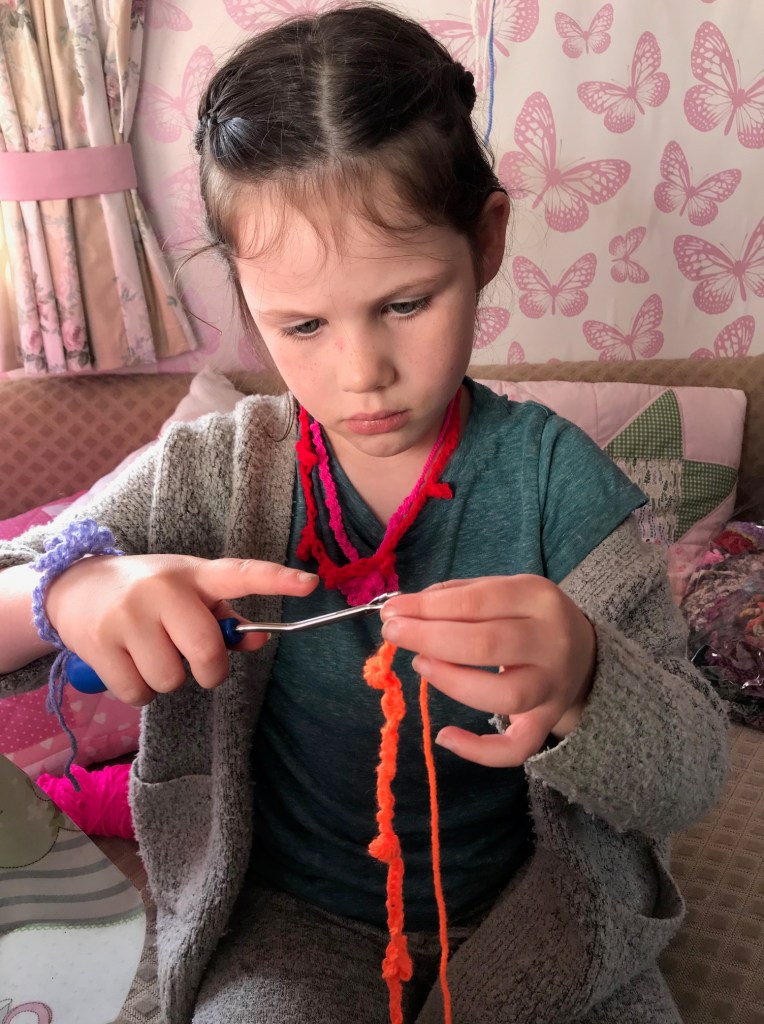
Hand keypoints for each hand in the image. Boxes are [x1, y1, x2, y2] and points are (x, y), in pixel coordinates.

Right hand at [45, 554, 317, 705]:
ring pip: (172, 679)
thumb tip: (258, 639)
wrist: (73, 586)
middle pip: (207, 652)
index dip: (277, 579)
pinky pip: (139, 693)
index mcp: (193, 573)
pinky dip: (140, 690)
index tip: (312, 585)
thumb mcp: (186, 591)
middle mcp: (163, 589)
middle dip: (209, 670)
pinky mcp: (100, 644)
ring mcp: (129, 616)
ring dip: (168, 679)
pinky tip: (128, 663)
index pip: (241, 573)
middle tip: (195, 661)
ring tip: (150, 653)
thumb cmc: (146, 592)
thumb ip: (224, 615)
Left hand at [380, 576, 595, 766]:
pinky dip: (479, 750)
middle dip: (430, 638)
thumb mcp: (504, 590)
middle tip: (393, 633)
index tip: (392, 611)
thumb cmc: (527, 616)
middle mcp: (551, 642)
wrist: (584, 653)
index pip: (477, 601)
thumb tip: (406, 609)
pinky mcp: (546, 721)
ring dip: (452, 681)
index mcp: (538, 597)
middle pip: (488, 644)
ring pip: (503, 695)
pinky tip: (444, 736)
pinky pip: (516, 747)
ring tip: (420, 664)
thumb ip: (458, 595)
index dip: (428, 607)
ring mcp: (552, 686)